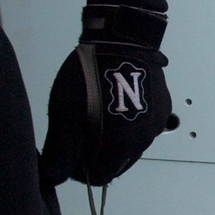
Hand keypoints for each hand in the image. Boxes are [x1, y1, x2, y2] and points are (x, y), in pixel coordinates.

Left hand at [40, 5, 172, 185]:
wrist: (121, 37)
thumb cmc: (91, 71)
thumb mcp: (66, 113)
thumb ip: (61, 150)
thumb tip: (52, 176)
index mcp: (121, 144)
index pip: (100, 177)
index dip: (80, 171)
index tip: (69, 157)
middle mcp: (144, 139)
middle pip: (117, 165)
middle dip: (97, 158)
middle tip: (79, 138)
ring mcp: (155, 124)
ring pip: (131, 148)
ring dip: (112, 143)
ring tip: (94, 120)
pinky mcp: (161, 109)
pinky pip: (143, 130)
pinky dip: (127, 128)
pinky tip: (113, 110)